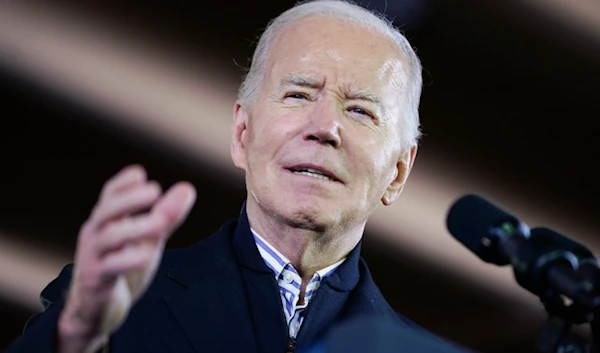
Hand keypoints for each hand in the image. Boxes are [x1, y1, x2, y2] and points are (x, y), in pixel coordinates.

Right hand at [57, 165, 195, 351]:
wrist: (96, 310)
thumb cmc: (121, 265)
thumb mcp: (147, 239)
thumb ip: (166, 215)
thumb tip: (187, 187)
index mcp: (107, 221)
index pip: (110, 195)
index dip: (123, 183)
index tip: (140, 174)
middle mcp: (96, 234)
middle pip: (106, 210)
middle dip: (129, 199)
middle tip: (154, 191)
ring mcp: (94, 257)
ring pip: (108, 237)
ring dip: (135, 228)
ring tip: (159, 224)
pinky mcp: (97, 280)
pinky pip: (109, 268)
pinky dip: (126, 261)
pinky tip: (145, 256)